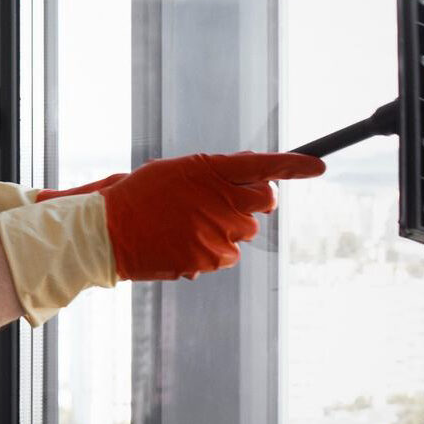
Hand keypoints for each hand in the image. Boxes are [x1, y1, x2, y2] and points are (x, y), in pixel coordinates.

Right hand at [0, 150, 324, 325]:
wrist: (104, 233)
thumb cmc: (135, 198)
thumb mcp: (172, 172)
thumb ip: (214, 172)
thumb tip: (253, 173)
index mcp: (207, 169)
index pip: (263, 165)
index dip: (296, 165)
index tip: (319, 167)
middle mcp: (217, 198)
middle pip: (264, 203)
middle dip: (252, 203)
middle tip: (223, 205)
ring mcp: (216, 231)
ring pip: (245, 232)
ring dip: (226, 230)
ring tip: (187, 227)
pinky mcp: (208, 258)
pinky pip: (228, 256)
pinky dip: (212, 252)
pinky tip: (183, 245)